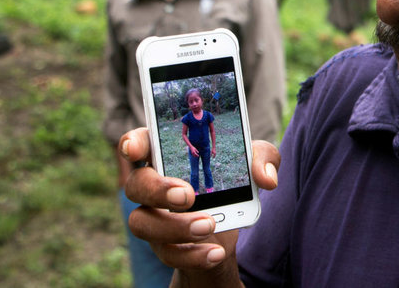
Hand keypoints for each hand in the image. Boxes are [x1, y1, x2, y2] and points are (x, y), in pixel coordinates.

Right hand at [119, 128, 279, 284]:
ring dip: (174, 227)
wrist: (233, 223)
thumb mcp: (255, 162)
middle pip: (136, 185)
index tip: (135, 149)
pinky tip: (215, 253)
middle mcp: (152, 185)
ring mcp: (154, 216)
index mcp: (166, 155)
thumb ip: (262, 158)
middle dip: (158, 190)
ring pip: (142, 223)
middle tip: (187, 196)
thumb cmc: (234, 178)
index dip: (132, 143)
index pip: (139, 143)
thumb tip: (266, 178)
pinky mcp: (165, 245)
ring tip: (209, 226)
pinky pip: (167, 253)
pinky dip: (192, 255)